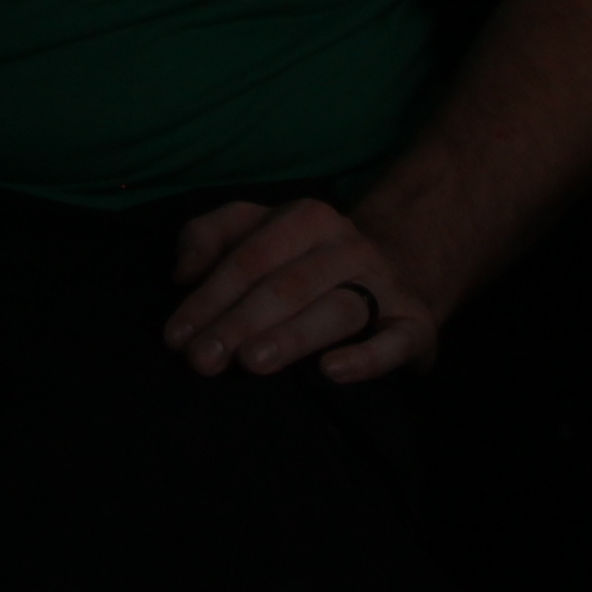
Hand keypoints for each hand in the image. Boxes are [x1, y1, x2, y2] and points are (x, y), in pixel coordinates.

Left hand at [161, 196, 436, 385]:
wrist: (399, 266)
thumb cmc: (304, 257)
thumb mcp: (255, 230)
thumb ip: (209, 236)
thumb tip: (183, 273)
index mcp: (306, 219)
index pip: (249, 257)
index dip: (209, 296)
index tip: (176, 336)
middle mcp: (348, 247)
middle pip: (287, 286)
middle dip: (239, 323)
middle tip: (202, 360)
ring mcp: (385, 284)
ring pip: (336, 310)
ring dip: (291, 336)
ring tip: (252, 362)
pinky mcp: (415, 323)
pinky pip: (397, 340)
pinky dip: (367, 358)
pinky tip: (332, 372)